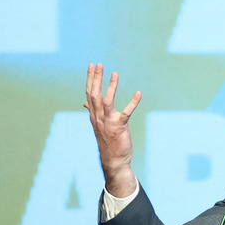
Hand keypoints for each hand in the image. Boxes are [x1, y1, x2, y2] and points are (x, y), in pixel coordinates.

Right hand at [84, 63, 140, 196]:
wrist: (114, 160)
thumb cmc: (108, 141)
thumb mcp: (99, 125)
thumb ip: (92, 112)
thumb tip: (85, 103)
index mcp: (94, 115)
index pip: (89, 94)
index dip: (90, 79)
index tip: (91, 66)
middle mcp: (98, 117)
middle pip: (94, 95)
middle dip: (96, 79)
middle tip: (98, 64)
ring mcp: (108, 122)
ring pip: (106, 101)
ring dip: (110, 87)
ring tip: (114, 73)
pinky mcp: (119, 127)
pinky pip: (126, 113)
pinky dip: (133, 103)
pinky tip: (138, 93)